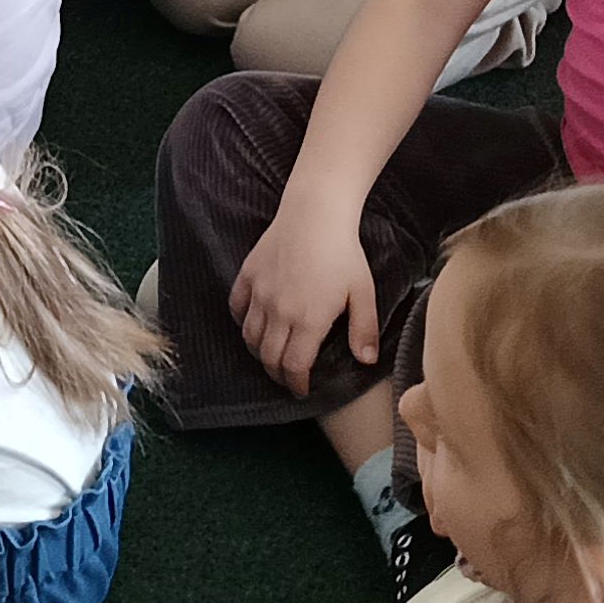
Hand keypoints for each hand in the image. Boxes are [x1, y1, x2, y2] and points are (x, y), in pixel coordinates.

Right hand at [232, 210, 377, 399]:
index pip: (294, 366)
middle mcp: (278, 311)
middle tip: (288, 376)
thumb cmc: (344, 252)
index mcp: (308, 320)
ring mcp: (260, 293)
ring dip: (260, 352)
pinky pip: (237, 308)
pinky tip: (254, 324)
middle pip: (268, 357)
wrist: (315, 213)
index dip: (296, 383)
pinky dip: (243, 323)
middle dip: (278, 374)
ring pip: (250, 337)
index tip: (302, 389)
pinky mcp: (248, 275)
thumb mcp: (363, 293)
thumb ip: (363, 330)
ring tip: (272, 355)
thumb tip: (366, 361)